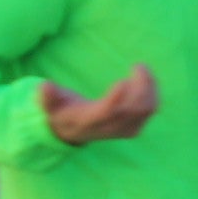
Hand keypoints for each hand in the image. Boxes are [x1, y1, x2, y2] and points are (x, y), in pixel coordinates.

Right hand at [41, 64, 157, 145]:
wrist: (72, 131)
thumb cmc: (61, 112)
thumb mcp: (50, 105)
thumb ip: (47, 97)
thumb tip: (44, 86)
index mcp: (89, 121)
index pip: (107, 113)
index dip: (116, 99)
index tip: (123, 81)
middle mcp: (109, 128)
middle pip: (132, 111)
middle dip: (141, 87)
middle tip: (139, 66)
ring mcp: (123, 130)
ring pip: (145, 111)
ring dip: (149, 88)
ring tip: (141, 70)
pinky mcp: (133, 128)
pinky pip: (150, 111)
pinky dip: (153, 94)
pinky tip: (146, 80)